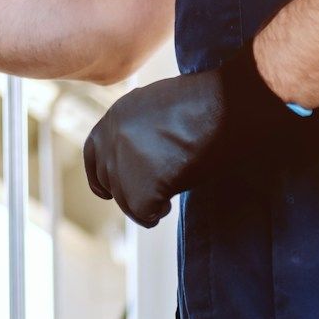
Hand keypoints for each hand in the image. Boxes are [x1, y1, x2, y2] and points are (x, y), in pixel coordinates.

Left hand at [83, 53, 297, 226]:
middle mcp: (111, 138)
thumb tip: (140, 157)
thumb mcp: (158, 108)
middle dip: (128, 193)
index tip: (108, 194)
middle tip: (156, 195)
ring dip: (146, 205)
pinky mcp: (140, 186)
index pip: (93, 154)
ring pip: (126, 201)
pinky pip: (144, 213)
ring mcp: (122, 162)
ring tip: (169, 199)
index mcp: (115, 116)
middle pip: (109, 181)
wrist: (224, 107)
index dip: (101, 176)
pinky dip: (156, 213)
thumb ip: (140, 130)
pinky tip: (171, 204)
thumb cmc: (206, 104)